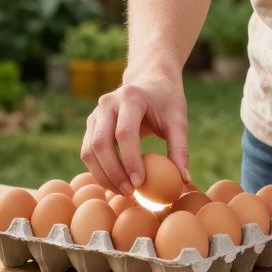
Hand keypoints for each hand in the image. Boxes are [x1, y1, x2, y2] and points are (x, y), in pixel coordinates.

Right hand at [79, 72, 189, 195]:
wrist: (150, 79)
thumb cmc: (167, 101)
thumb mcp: (178, 121)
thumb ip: (180, 149)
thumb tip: (184, 181)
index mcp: (131, 97)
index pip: (124, 133)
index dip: (130, 160)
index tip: (140, 183)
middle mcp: (108, 103)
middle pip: (102, 143)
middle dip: (114, 172)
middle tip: (130, 193)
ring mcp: (96, 113)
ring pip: (89, 150)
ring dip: (103, 175)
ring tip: (123, 192)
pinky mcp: (92, 124)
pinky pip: (88, 151)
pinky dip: (98, 170)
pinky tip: (114, 183)